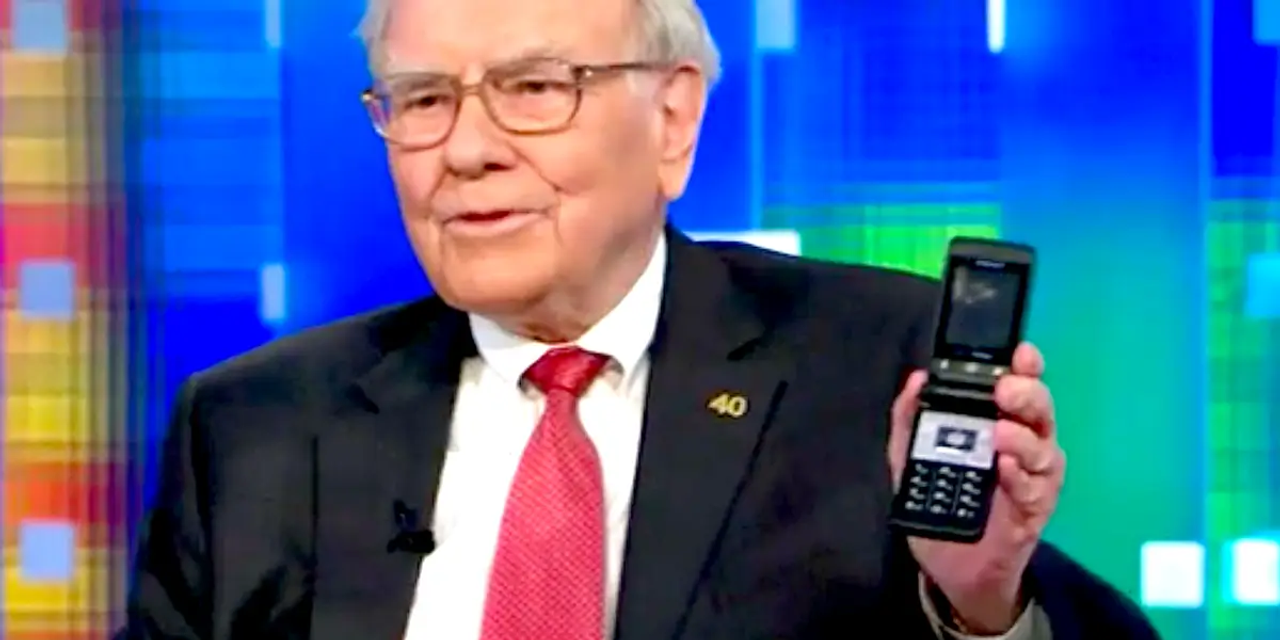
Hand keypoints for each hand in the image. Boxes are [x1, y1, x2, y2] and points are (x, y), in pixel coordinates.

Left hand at [887, 342, 1065, 633]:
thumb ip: (910, 419)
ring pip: (1044, 448)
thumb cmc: (941, 506)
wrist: (951, 568)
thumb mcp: (911, 459)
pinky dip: (1020, 476)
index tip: (1019, 351)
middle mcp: (1024, 444)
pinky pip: (1034, 489)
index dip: (1024, 367)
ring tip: (1000, 433)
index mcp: (999, 423)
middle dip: (1027, 394)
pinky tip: (1004, 468)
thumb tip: (917, 379)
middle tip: (1004, 390)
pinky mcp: (1033, 511)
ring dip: (1023, 437)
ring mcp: (1033, 478)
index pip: (1019, 387)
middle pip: (1040, 411)